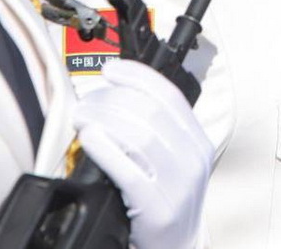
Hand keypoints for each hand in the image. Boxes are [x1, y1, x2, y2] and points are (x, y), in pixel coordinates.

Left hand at [73, 59, 212, 248]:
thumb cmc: (165, 208)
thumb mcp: (173, 165)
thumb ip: (158, 135)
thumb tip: (117, 100)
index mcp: (198, 143)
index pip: (170, 96)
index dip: (138, 77)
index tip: (111, 70)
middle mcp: (194, 160)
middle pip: (151, 112)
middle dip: (112, 99)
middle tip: (86, 102)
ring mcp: (179, 186)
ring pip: (140, 136)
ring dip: (104, 119)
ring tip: (81, 118)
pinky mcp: (159, 210)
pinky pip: (129, 171)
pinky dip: (106, 149)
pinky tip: (90, 138)